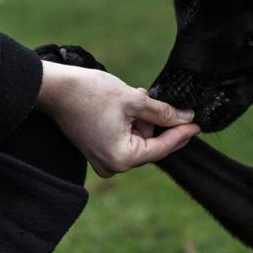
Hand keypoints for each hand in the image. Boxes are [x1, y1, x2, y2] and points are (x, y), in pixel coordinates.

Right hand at [36, 61, 199, 177]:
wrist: (54, 88)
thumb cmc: (90, 93)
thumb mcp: (134, 100)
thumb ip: (163, 112)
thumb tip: (186, 117)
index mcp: (121, 158)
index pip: (162, 148)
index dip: (182, 133)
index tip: (199, 123)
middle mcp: (112, 165)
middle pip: (151, 145)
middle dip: (161, 123)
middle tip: (171, 104)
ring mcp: (103, 158)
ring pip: (139, 139)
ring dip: (146, 119)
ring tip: (140, 97)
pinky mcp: (98, 148)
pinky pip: (126, 137)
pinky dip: (134, 121)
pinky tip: (133, 102)